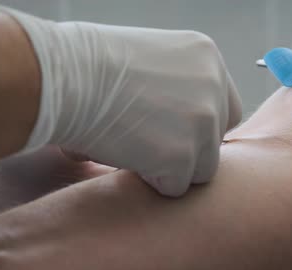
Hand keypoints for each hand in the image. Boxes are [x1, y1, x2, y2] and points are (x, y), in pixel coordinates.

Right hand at [0, 6, 241, 195]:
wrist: (64, 79)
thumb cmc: (90, 66)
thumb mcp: (150, 60)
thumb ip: (178, 88)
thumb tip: (180, 125)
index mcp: (208, 59)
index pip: (227, 109)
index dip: (201, 126)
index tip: (176, 132)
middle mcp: (214, 90)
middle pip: (217, 141)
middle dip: (189, 150)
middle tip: (153, 145)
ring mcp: (202, 124)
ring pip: (202, 169)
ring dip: (172, 169)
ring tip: (136, 151)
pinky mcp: (182, 158)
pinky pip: (176, 187)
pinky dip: (152, 182)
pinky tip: (128, 160)